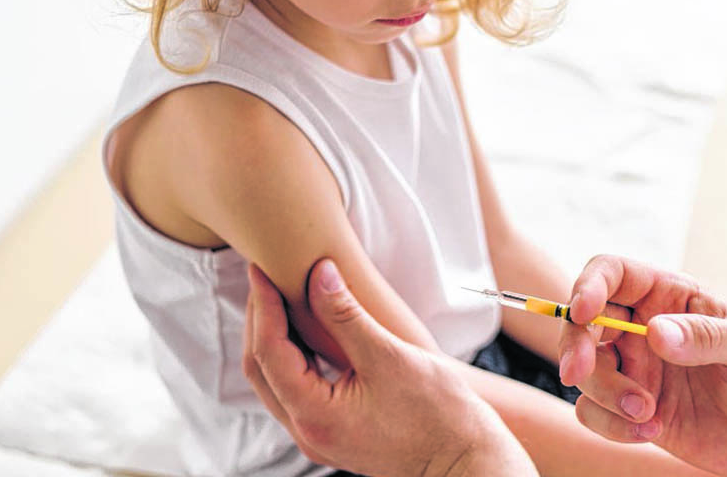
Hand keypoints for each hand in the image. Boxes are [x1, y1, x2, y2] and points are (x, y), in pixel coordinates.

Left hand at [242, 258, 534, 476]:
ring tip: (282, 296)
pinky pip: (296, 391)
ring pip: (276, 382)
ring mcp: (318, 437)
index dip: (263, 305)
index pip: (269, 352)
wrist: (466, 461)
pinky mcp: (333, 433)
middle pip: (262, 369)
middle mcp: (307, 432)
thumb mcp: (389, 355)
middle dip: (260, 319)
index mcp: (315, 415)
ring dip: (274, 338)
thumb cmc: (439, 415)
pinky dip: (294, 357)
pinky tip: (307, 331)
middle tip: (266, 276)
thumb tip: (320, 274)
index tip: (261, 270)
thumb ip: (346, 315)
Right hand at [558, 255, 726, 476]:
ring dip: (605, 393)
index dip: (588, 285)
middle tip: (579, 372)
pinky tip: (648, 432)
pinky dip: (609, 424)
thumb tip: (656, 333)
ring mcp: (637, 371)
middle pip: (583, 321)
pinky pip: (594, 412)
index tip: (583, 311)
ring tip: (647, 415)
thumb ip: (708, 336)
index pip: (613, 274)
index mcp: (671, 297)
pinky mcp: (633, 411)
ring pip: (586, 371)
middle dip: (575, 345)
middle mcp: (644, 329)